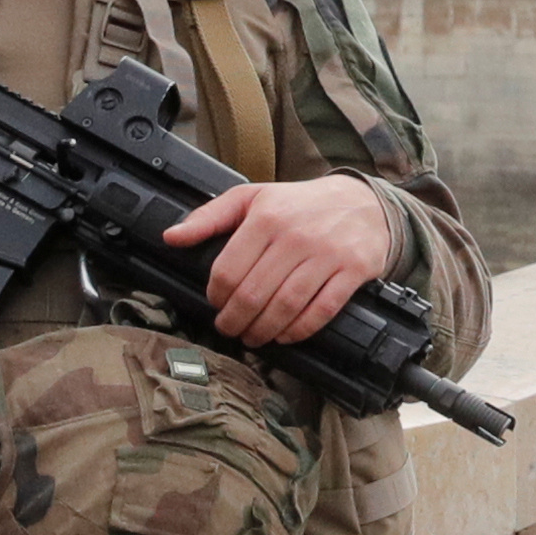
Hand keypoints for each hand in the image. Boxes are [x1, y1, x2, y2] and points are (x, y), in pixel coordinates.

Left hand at [164, 175, 395, 345]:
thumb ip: (209, 216)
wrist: (364, 202)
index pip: (228, 271)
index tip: (216, 303)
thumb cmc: (301, 204)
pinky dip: (300, 330)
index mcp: (267, 216)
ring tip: (254, 337)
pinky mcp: (353, 270)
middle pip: (254, 294)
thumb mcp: (253, 197)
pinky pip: (321, 310)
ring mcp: (328, 254)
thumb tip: (171, 237)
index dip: (216, 296)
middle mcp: (297, 235)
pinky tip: (286, 335)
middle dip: (235, 321)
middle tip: (230, 328)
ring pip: (286, 306)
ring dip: (264, 331)